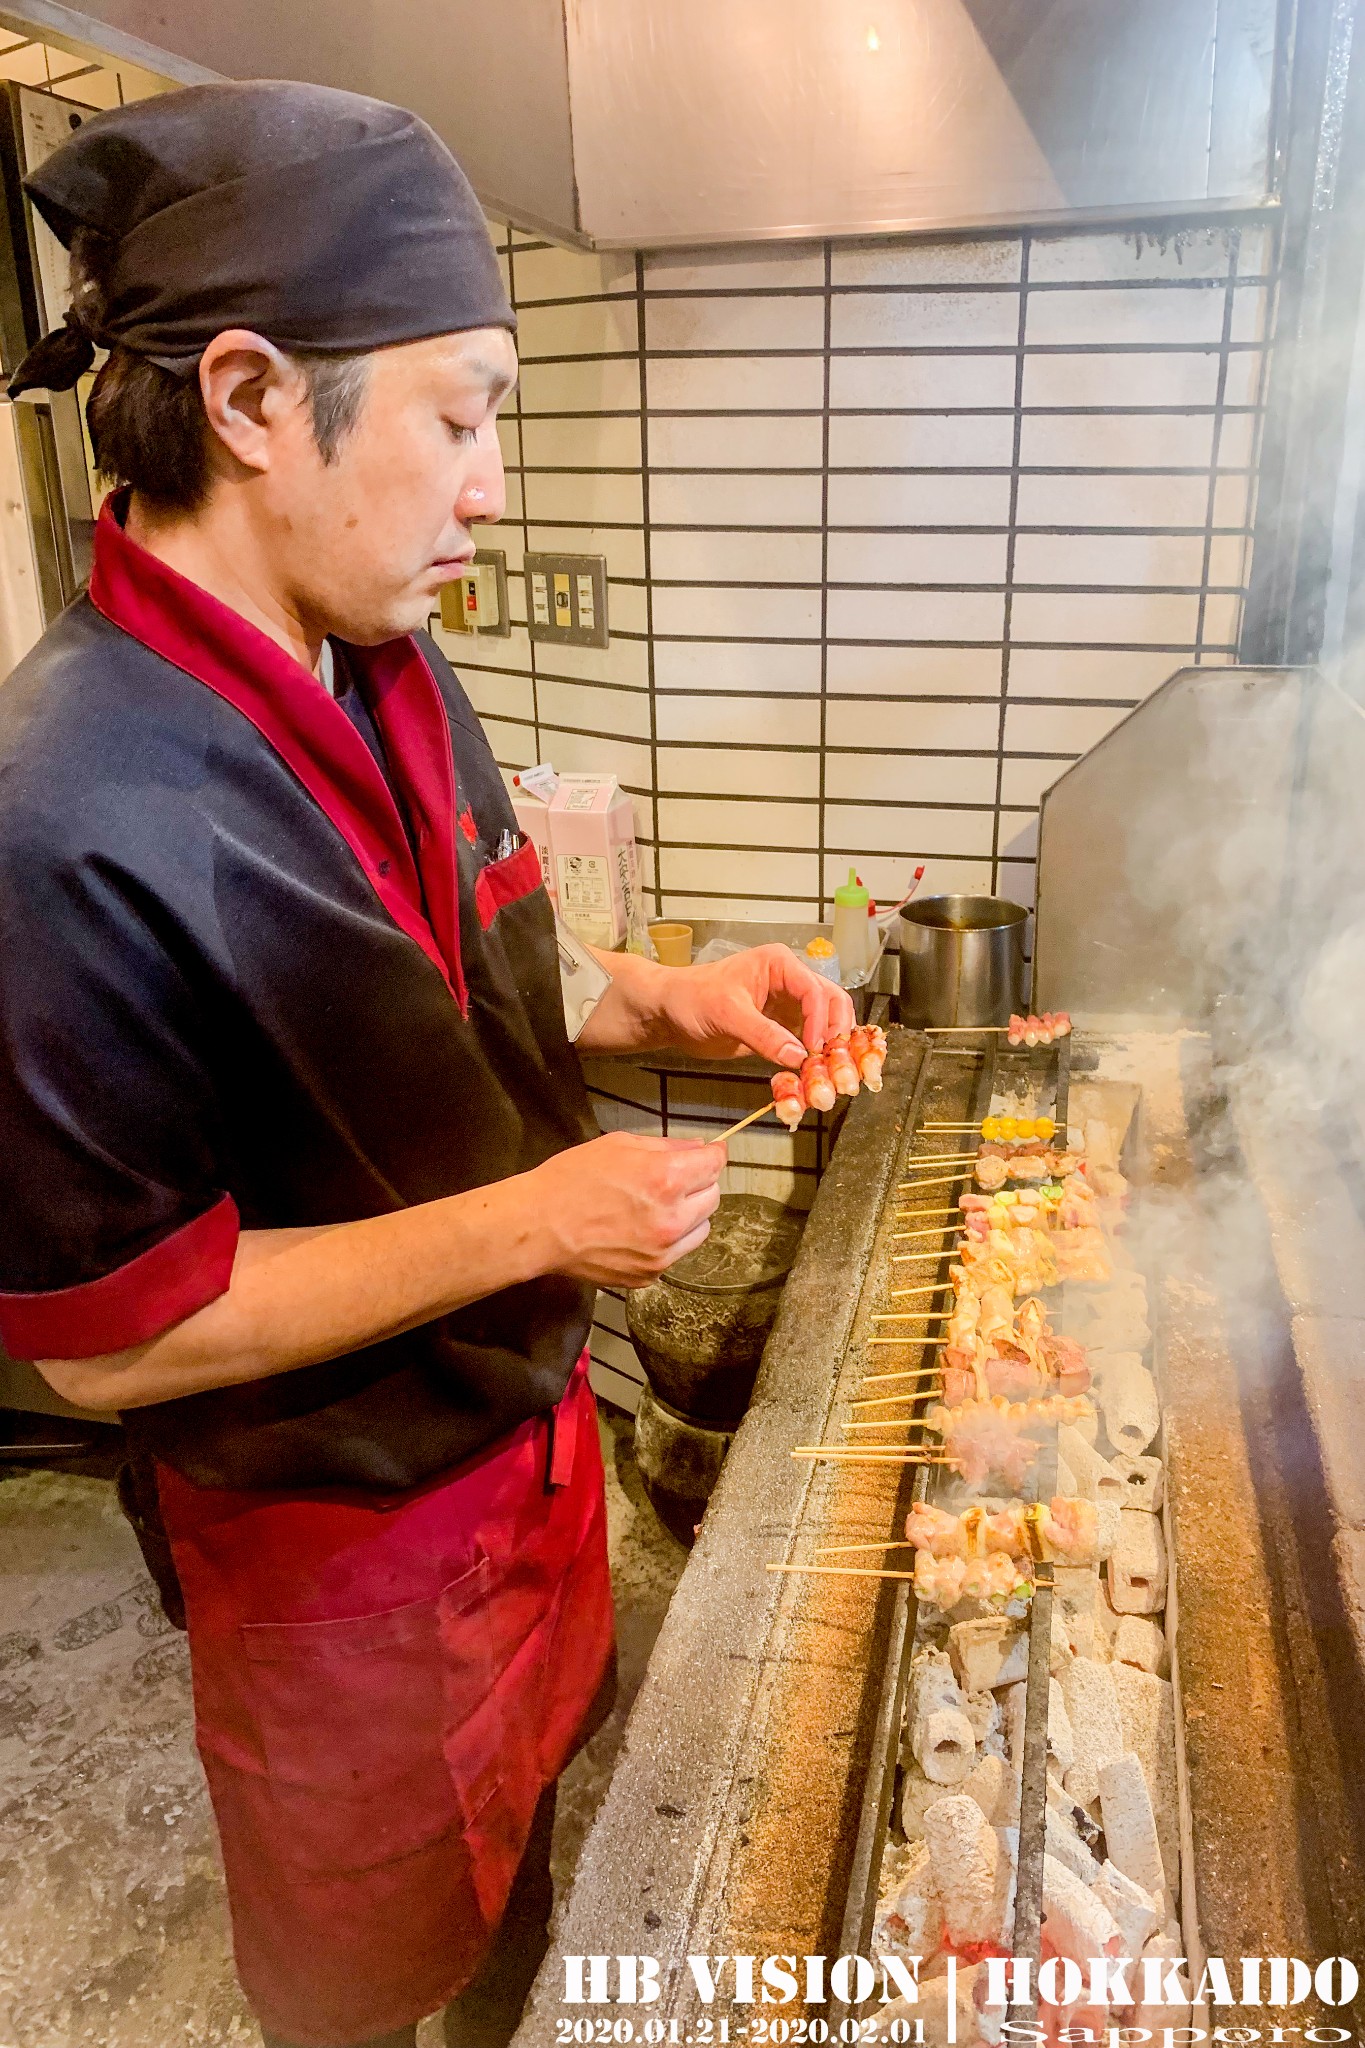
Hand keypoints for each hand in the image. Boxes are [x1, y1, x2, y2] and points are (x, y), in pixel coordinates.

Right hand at [531, 1131, 724, 1287]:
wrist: (539, 1226)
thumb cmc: (573, 1178)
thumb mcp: (619, 1146)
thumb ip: (666, 1147)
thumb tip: (699, 1149)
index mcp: (666, 1179)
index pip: (715, 1165)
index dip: (714, 1155)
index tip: (711, 1153)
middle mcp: (672, 1219)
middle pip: (713, 1197)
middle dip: (700, 1184)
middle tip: (675, 1179)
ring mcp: (662, 1253)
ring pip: (701, 1229)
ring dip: (689, 1215)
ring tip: (657, 1208)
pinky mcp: (649, 1275)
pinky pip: (676, 1253)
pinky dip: (668, 1241)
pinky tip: (639, 1230)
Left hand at [655, 943, 855, 1066]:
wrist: (670, 1013)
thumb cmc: (692, 999)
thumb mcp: (727, 1013)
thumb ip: (763, 1034)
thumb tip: (798, 1057)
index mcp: (780, 965)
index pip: (815, 991)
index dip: (820, 1021)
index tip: (813, 1050)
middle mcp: (791, 983)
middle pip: (832, 1005)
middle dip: (837, 1034)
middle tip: (835, 1064)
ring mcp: (788, 1008)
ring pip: (825, 1026)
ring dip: (830, 1050)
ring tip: (829, 1075)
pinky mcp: (781, 1030)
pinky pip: (806, 1045)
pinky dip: (813, 1062)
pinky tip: (813, 1078)